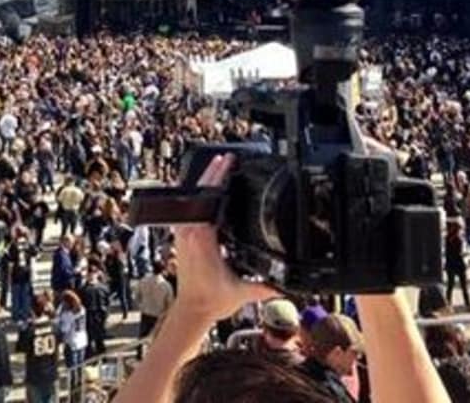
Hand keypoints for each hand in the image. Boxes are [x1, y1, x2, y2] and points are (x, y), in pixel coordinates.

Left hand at [170, 154, 275, 322]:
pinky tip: (211, 194)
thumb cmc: (210, 301)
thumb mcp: (243, 292)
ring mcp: (183, 234)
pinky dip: (201, 198)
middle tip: (226, 159)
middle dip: (213, 173)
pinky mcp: (183, 238)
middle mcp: (189, 233)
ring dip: (205, 183)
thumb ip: (266, 287)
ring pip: (192, 199)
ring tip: (219, 169)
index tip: (228, 164)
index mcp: (202, 238)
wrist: (191, 310)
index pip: (209, 199)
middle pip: (199, 193)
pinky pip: (190, 210)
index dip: (219, 178)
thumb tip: (286, 283)